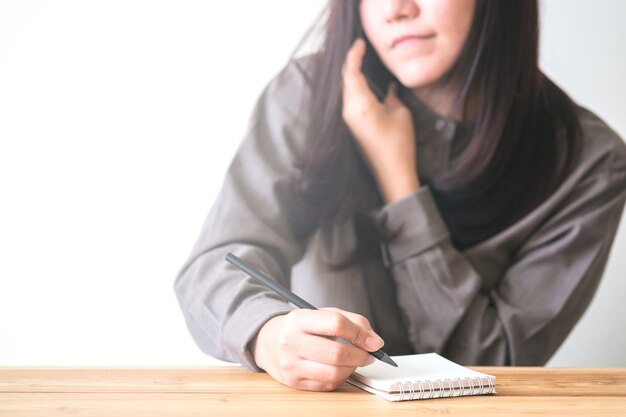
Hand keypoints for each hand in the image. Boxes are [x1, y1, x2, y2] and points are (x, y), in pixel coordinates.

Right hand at [250, 307, 384, 390]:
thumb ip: (351, 321)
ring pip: (334, 373)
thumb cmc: (302, 327)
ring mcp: (291, 365)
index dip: (360, 334)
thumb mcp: (322, 314)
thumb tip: (374, 341)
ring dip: (353, 368)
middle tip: (369, 354)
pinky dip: (341, 378)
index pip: (336, 324)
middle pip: (336, 353)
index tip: (375, 341)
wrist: (270, 342)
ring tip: (355, 361)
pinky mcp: (294, 382)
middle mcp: (291, 342)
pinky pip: (327, 385)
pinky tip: (341, 369)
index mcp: (299, 320)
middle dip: (361, 356)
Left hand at [341, 38, 419, 203]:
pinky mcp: (351, 129)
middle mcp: (348, 112)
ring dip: (352, 77)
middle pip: (345, 81)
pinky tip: (363, 85)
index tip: (360, 43)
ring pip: (346, 92)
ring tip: (361, 63)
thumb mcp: (400, 113)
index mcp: (359, 105)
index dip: (354, 55)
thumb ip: (391, 95)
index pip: (351, 73)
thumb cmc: (399, 144)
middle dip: (351, 64)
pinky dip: (354, 90)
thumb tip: (388, 88)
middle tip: (361, 50)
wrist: (392, 174)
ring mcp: (347, 122)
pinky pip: (349, 102)